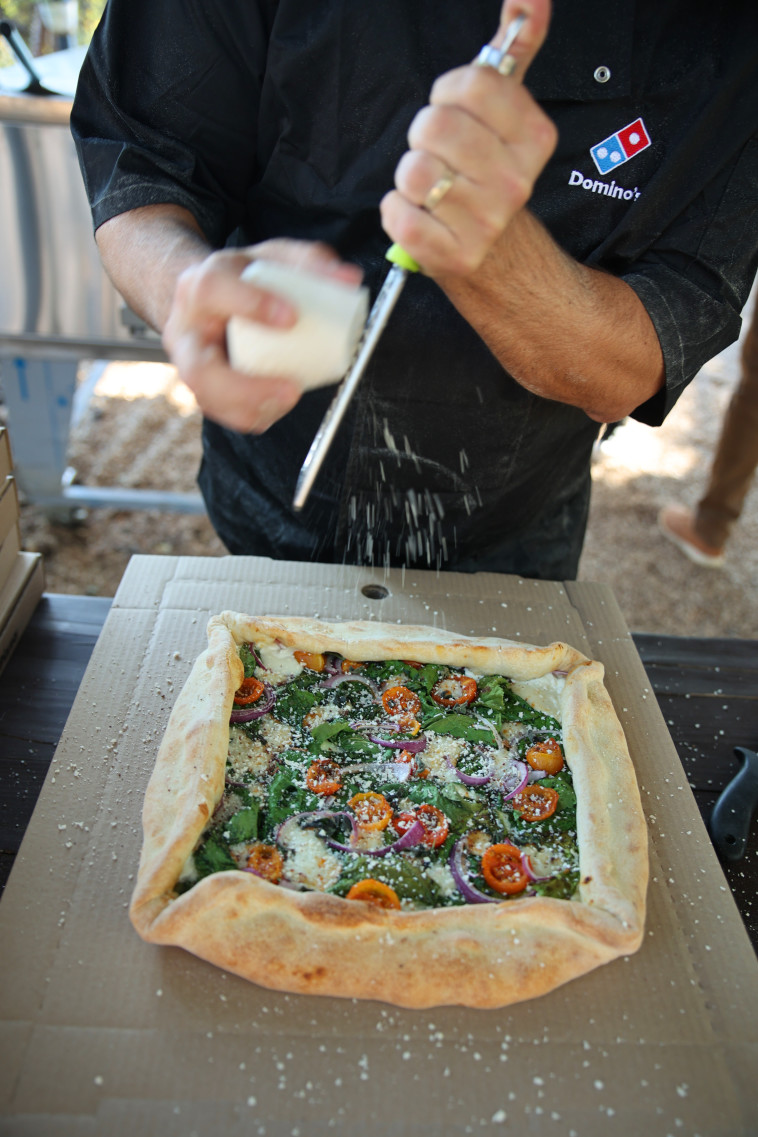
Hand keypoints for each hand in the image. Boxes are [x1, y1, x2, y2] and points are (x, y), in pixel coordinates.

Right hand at [162, 239, 361, 433]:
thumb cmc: (242, 280)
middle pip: (199, 369)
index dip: (250, 304)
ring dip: (254, 408)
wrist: (209, 299)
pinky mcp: (205, 390)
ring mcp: (191, 366)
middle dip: (245, 388)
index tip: (291, 318)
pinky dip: (255, 415)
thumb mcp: (272, 259)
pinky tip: (279, 405)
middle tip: (291, 389)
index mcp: (199, 287)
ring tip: (290, 397)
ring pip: (210, 400)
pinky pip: (224, 413)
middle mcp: (187, 331)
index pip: (213, 290)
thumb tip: (348, 279)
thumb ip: (308, 262)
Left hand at [380, 0, 554, 277]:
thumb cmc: (488, 170)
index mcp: (534, 138)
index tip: (455, 110)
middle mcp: (515, 182)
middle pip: (435, 125)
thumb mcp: (507, 107)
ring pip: (413, 171)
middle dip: (424, 136)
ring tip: (432, 188)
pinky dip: (397, 211)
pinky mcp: (452, 253)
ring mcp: (485, 223)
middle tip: (441, 155)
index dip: (449, 92)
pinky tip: (421, 214)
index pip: (472, 84)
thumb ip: (515, 45)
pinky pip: (398, 213)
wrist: (496, 252)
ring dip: (409, 176)